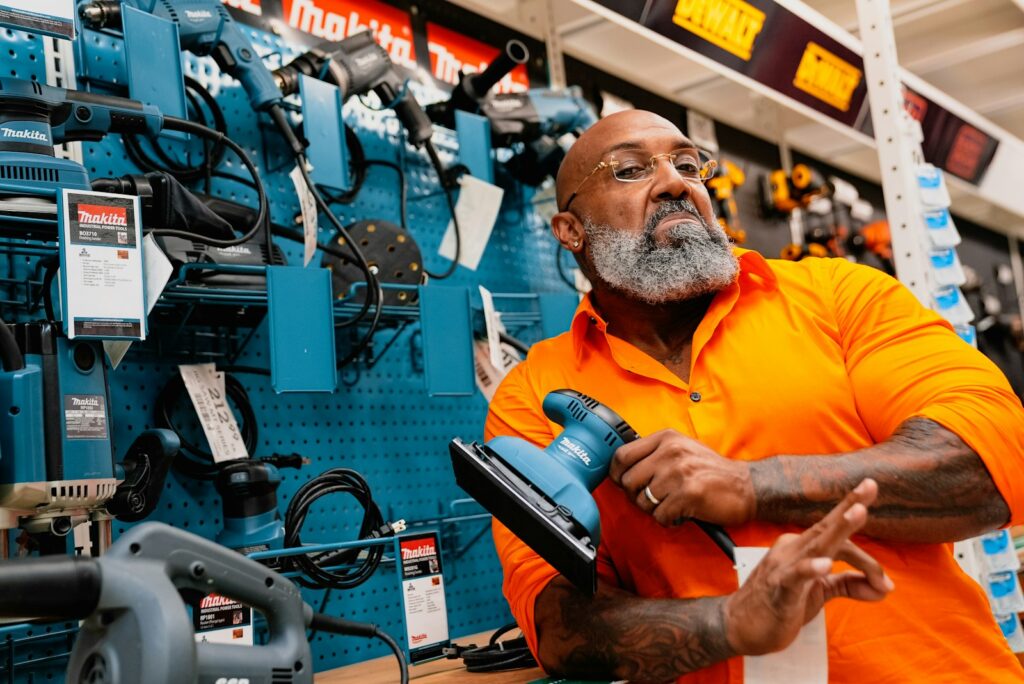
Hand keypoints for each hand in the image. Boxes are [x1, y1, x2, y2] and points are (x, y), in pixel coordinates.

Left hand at [609, 429, 753, 526]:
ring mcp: (679, 472)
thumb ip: (654, 454)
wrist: (747, 487)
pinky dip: (668, 520)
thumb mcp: (683, 449)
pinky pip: (659, 515)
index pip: (622, 455)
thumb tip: (622, 469)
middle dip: (637, 496)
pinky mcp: (688, 494)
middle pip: (627, 481)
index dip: (617, 474)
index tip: (623, 483)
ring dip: (654, 509)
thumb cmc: (713, 471)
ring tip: (670, 505)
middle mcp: (670, 452)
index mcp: (666, 438)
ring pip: (642, 500)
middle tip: (653, 499)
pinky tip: (680, 513)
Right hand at [724, 478, 892, 655]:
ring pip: (817, 544)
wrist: (739, 625)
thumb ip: (849, 584)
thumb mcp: (820, 592)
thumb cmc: (780, 604)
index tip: (885, 585)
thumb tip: (884, 587)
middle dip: (851, 505)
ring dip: (840, 528)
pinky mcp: (778, 588)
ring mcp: (784, 565)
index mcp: (803, 547)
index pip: (840, 541)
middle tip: (871, 484)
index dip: (868, 562)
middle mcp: (793, 549)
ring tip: (859, 512)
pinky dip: (811, 569)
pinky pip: (795, 575)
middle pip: (827, 527)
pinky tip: (825, 565)